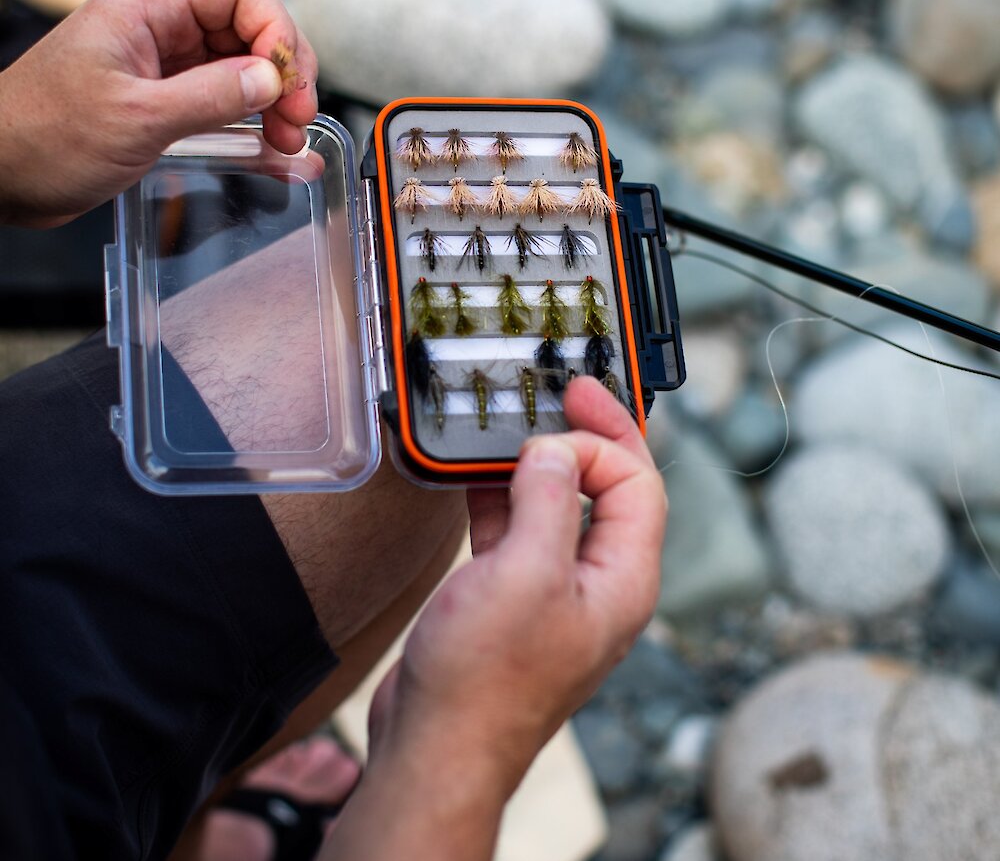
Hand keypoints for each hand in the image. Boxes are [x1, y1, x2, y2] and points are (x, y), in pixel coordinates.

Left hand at [0, 0, 317, 226]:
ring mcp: (165, 61)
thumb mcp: (136, 118)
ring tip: (287, 140)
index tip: (288, 84)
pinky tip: (272, 148)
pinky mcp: (166, 96)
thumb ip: (211, 96)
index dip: (277, 31)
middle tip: (296, 119)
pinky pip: (224, 96)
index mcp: (147, 4)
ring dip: (274, 98)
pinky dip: (253, 119)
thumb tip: (271, 80)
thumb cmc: (42, 136)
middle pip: (251, 24)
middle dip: (283, 69)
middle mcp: (161, 24)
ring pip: (244, 63)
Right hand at [373, 375, 665, 792]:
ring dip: (538, 465)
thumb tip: (555, 450)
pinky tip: (476, 473)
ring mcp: (554, 593)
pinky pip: (517, 532)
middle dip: (586, 439)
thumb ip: (550, 499)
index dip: (605, 439)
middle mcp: (598, 584)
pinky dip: (501, 497)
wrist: (435, 751)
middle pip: (608, 491)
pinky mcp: (511, 601)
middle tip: (561, 392)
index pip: (639, 484)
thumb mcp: (527, 572)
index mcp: (623, 579)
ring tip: (513, 425)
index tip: (565, 407)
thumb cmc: (486, 679)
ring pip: (559, 508)